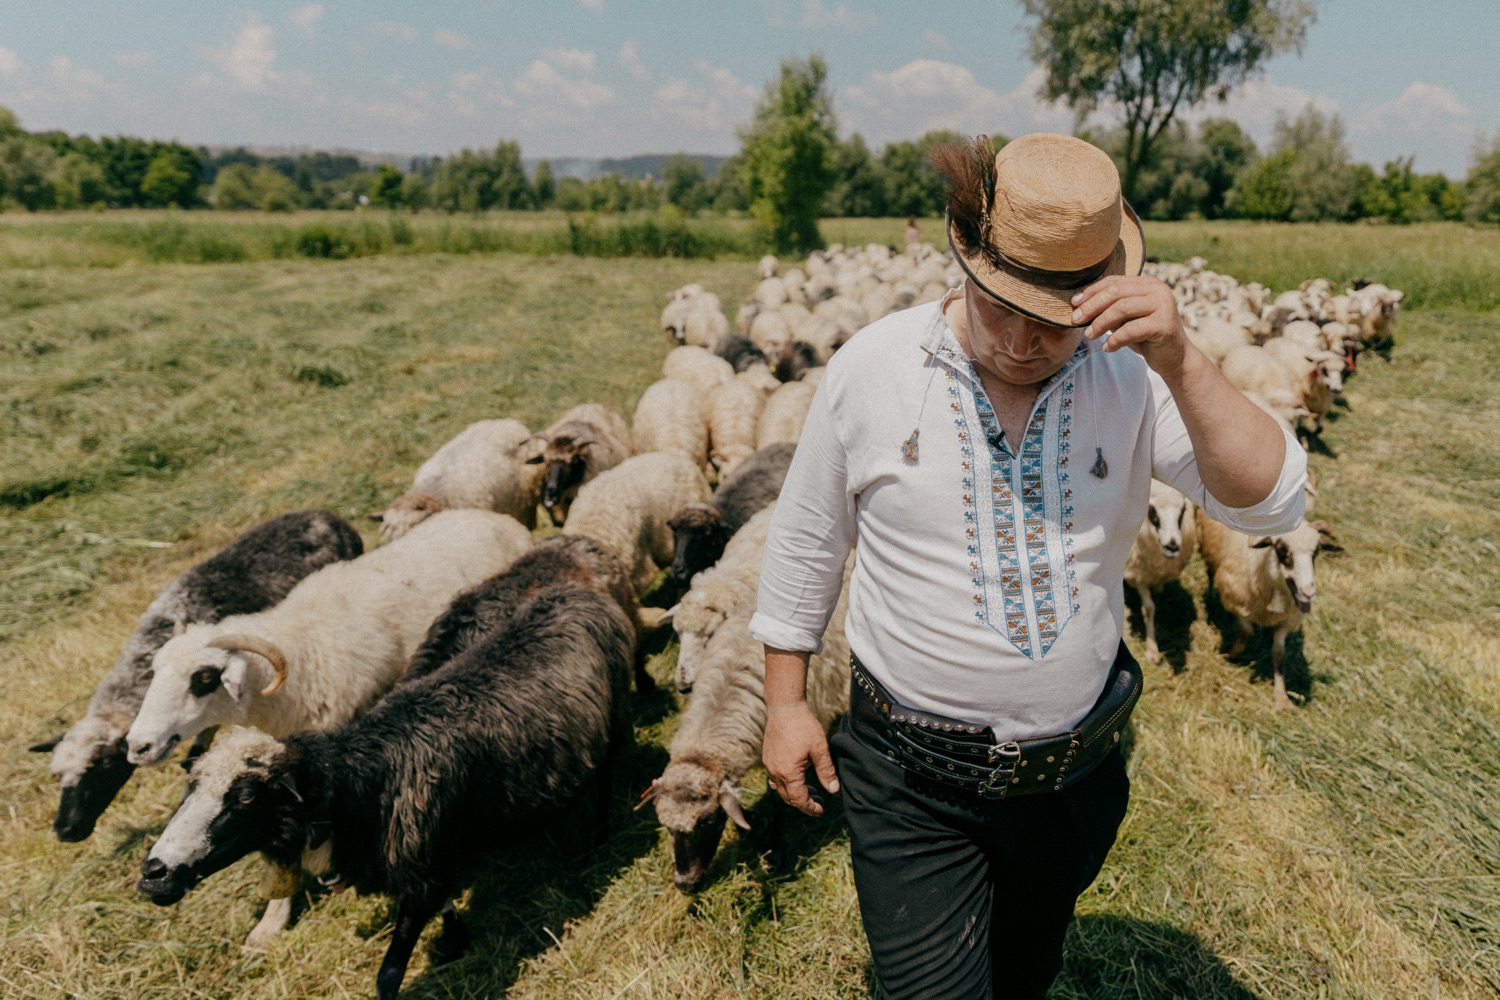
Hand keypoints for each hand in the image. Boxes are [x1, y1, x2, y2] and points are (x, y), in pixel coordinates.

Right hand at [762, 702, 838, 816]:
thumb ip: (826, 771)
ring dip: (795, 793)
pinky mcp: (768, 758)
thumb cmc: (803, 726)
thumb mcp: (819, 749)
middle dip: (804, 803)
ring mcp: (769, 765)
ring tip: (812, 790)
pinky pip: (776, 778)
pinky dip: (788, 783)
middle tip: (820, 801)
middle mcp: (775, 772)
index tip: (821, 810)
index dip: (810, 808)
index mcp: (788, 772)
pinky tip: (799, 776)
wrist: (784, 707)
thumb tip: (833, 790)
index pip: (799, 800)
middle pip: (788, 797)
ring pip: (781, 789)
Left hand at [1070, 275, 1188, 377]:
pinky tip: (1107, 348)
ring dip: (1101, 323)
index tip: (1074, 303)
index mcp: (1147, 283)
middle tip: (1076, 320)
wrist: (1174, 358)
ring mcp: (1163, 304)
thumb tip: (1079, 305)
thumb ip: (1110, 309)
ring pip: (1122, 308)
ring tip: (1089, 335)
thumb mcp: (1126, 319)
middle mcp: (1157, 289)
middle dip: (1092, 306)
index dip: (1092, 291)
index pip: (1114, 281)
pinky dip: (1115, 339)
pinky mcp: (1165, 323)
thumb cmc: (1145, 337)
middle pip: (1116, 293)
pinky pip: (1132, 329)